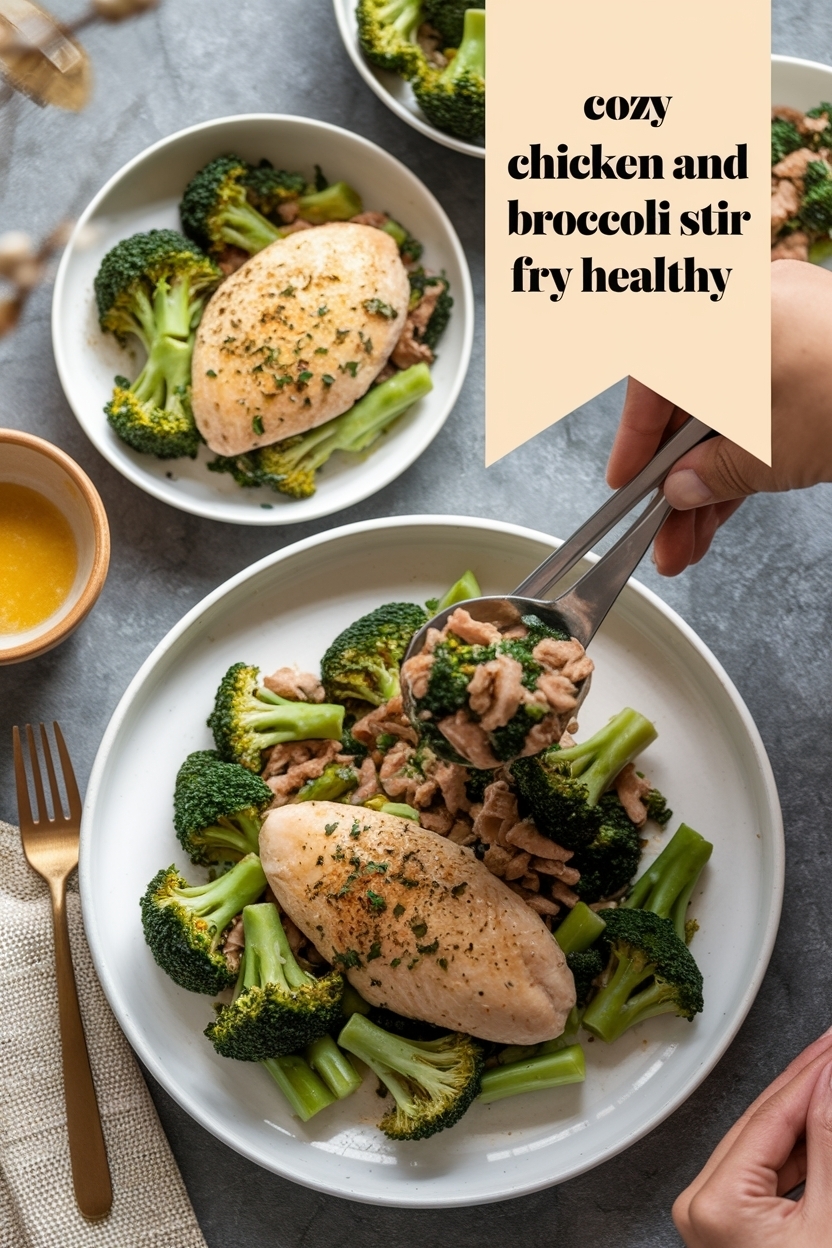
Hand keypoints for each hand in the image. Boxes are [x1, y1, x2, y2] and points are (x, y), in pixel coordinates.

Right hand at [607, 260, 831, 574]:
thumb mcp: (768, 452)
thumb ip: (712, 473)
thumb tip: (682, 489)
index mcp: (719, 316)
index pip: (652, 381)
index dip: (634, 441)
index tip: (627, 485)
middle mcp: (749, 315)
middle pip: (692, 407)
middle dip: (676, 480)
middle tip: (663, 532)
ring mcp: (789, 333)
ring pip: (730, 415)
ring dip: (710, 480)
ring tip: (694, 541)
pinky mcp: (821, 356)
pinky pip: (766, 409)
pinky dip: (749, 457)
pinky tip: (729, 506)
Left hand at [673, 1028, 831, 1246]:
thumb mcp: (831, 1220)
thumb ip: (829, 1143)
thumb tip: (829, 1081)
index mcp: (717, 1203)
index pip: (773, 1115)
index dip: (813, 1073)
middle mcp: (702, 1205)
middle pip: (767, 1122)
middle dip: (810, 1082)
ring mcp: (715, 1217)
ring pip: (769, 1143)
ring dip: (809, 1112)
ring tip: (831, 1072)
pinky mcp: (733, 1227)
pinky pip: (769, 1173)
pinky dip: (803, 1149)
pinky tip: (824, 1120)